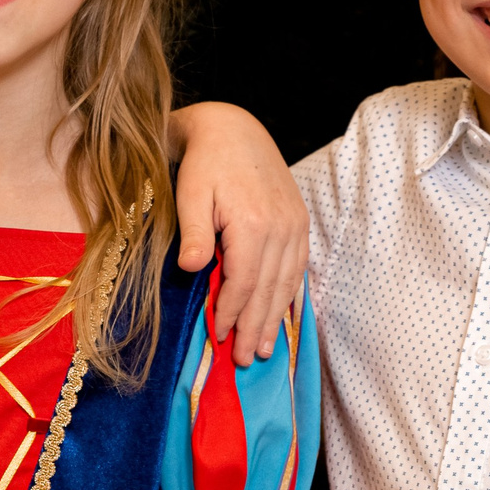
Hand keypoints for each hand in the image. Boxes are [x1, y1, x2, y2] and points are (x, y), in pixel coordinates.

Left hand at [169, 102, 308, 364]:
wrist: (233, 129)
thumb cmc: (204, 163)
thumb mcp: (190, 193)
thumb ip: (194, 233)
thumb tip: (193, 270)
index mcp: (253, 224)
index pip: (243, 282)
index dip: (231, 313)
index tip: (220, 337)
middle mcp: (281, 227)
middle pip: (268, 289)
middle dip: (256, 328)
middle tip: (247, 360)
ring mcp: (295, 225)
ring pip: (286, 282)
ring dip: (275, 318)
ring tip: (266, 349)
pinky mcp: (299, 222)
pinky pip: (298, 267)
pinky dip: (288, 295)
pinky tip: (281, 314)